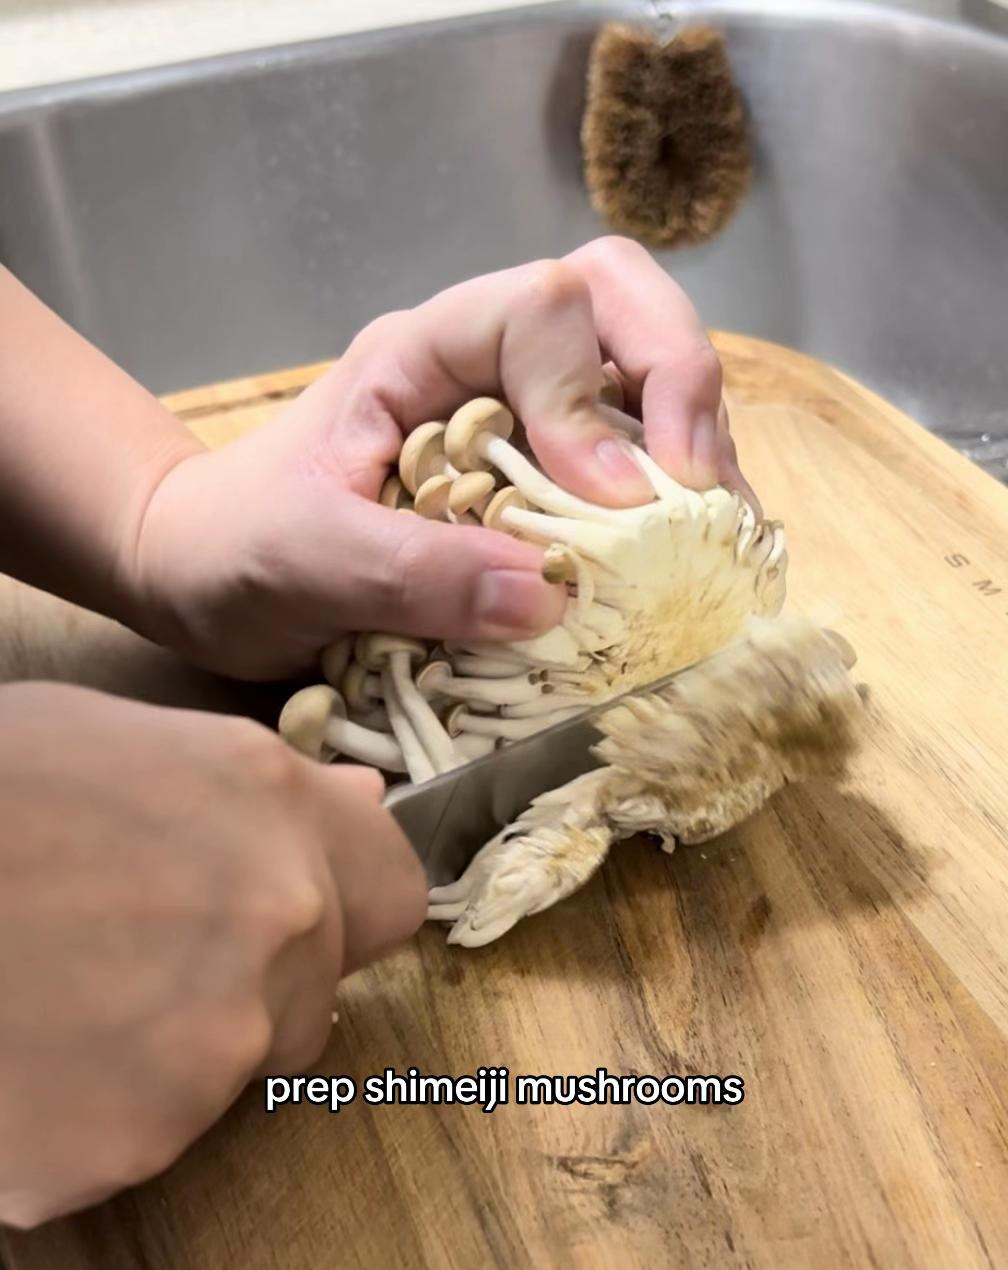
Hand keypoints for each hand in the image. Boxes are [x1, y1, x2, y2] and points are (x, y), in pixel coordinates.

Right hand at [0, 682, 424, 1227]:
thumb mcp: (117, 736)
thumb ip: (259, 785)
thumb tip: (355, 798)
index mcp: (276, 810)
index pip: (390, 888)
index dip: (341, 900)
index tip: (299, 910)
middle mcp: (279, 924)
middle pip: (311, 996)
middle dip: (247, 984)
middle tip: (130, 956)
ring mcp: (216, 1042)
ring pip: (228, 1071)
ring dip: (166, 1050)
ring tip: (57, 996)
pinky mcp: (135, 1141)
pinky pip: (138, 1136)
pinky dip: (89, 1114)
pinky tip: (26, 1055)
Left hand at [131, 238, 753, 677]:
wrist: (205, 577)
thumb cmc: (233, 549)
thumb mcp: (302, 559)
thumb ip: (410, 573)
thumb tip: (548, 599)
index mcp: (424, 353)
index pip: (546, 306)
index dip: (592, 397)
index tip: (608, 507)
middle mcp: (486, 369)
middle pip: (623, 305)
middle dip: (681, 383)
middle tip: (700, 492)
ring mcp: (521, 422)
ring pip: (643, 380)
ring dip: (695, 450)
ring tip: (710, 538)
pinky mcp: (538, 485)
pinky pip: (631, 465)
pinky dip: (671, 505)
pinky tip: (679, 561)